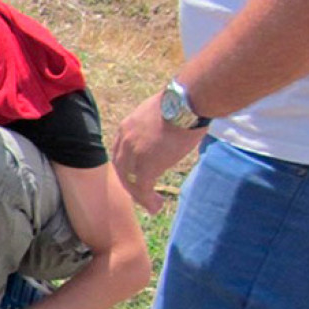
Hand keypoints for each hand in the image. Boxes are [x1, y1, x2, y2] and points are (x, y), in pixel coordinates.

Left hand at [113, 92, 205, 213]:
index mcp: (126, 127)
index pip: (120, 153)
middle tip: (143, 196)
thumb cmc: (183, 103)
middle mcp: (125, 140)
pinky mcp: (148, 164)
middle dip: (131, 184)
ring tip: (152, 206)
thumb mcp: (158, 113)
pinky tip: (155, 206)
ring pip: (131, 181)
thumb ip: (154, 127)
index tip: (136, 177)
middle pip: (122, 169)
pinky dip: (147, 200)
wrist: (188, 102)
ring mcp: (135, 153)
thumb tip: (165, 132)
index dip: (127, 168)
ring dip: (140, 196)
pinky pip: (143, 187)